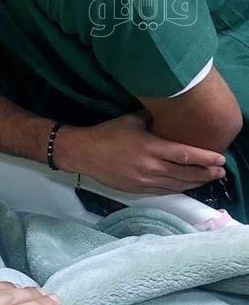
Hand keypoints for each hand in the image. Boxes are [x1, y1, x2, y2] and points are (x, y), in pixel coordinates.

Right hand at [55, 114, 226, 193]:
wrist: (83, 154)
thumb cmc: (107, 134)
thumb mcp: (132, 120)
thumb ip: (153, 119)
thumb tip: (168, 113)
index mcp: (150, 147)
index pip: (185, 155)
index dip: (205, 158)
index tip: (220, 158)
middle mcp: (150, 167)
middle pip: (185, 173)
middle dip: (206, 173)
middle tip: (221, 172)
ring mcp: (143, 181)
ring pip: (176, 185)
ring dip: (194, 183)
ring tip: (208, 180)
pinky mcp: (137, 190)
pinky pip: (163, 191)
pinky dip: (178, 189)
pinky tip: (186, 186)